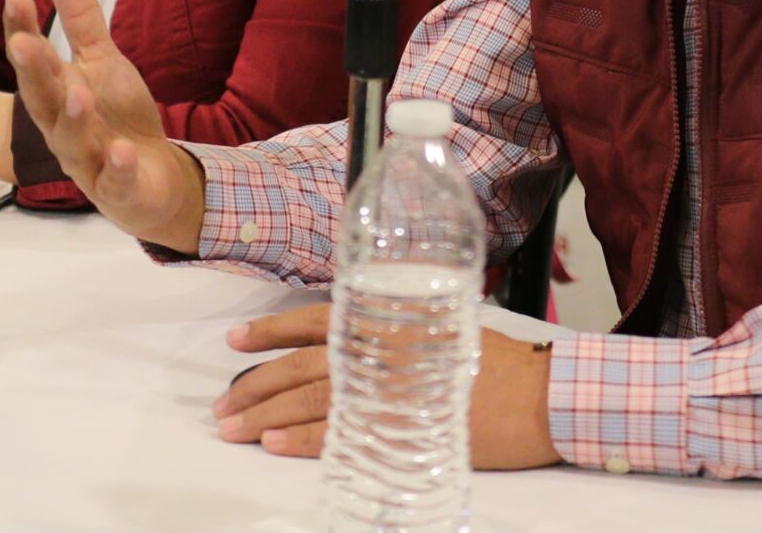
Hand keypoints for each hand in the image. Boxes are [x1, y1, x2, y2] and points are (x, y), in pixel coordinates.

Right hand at [2, 0, 203, 251]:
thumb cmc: (117, 115)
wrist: (155, 176)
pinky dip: (117, 168)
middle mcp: (62, 128)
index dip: (20, 30)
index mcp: (56, 94)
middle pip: (42, 100)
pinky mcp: (117, 190)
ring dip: (73, 119)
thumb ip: (80, 18)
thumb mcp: (102, 60)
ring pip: (72, 143)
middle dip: (33, 73)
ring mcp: (87, 162)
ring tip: (79, 94)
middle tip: (25, 43)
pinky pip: (115, 181)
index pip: (33, 60)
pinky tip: (122, 152)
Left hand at [215, 305, 562, 469]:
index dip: (270, 331)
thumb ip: (397, 318)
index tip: (235, 340)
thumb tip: (356, 324)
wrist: (538, 396)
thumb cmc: (497, 359)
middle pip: (301, 366)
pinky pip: (336, 436)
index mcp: (387, 317)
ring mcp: (384, 393)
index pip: (314, 321)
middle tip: (222, 402)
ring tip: (232, 427)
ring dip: (264, 413)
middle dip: (256, 383)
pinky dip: (300, 440)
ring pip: (308, 400)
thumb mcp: (444, 318)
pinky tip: (272, 443)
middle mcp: (378, 350)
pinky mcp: (395, 431)